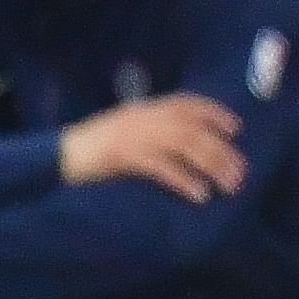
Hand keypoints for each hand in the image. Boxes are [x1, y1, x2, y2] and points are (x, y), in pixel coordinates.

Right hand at [62, 91, 249, 204]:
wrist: (57, 156)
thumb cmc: (94, 147)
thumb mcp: (127, 128)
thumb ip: (153, 128)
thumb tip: (188, 142)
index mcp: (144, 108)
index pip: (186, 103)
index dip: (213, 113)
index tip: (235, 128)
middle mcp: (143, 117)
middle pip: (193, 129)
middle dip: (221, 150)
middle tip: (240, 171)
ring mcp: (134, 135)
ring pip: (184, 146)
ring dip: (211, 165)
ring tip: (229, 185)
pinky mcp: (124, 156)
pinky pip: (162, 167)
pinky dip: (184, 180)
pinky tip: (200, 194)